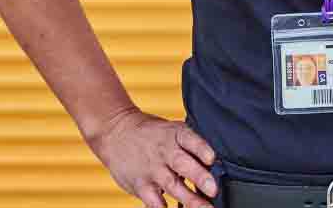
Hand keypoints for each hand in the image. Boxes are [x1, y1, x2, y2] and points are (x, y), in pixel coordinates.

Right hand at [86, 107, 218, 207]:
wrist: (115, 131)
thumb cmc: (151, 135)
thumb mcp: (171, 132)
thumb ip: (191, 149)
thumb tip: (217, 167)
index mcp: (175, 135)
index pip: (190, 139)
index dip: (201, 148)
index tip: (212, 158)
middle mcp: (164, 151)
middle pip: (182, 163)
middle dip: (199, 177)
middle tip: (213, 189)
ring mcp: (152, 169)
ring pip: (172, 185)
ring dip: (189, 199)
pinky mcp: (141, 185)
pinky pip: (153, 201)